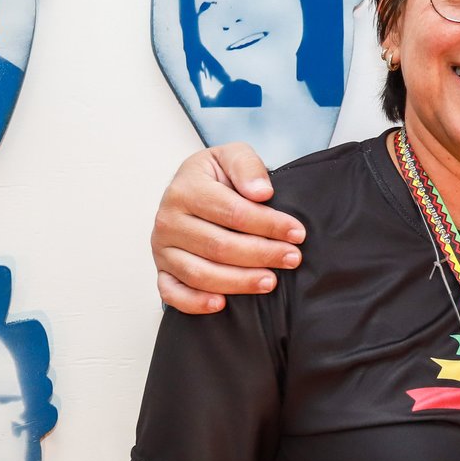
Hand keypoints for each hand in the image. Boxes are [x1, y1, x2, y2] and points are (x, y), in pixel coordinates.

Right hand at [151, 144, 304, 312]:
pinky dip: (195, 302)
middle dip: (261, 254)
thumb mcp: (233, 156)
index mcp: (185, 188)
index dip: (268, 225)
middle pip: (219, 246)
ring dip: (239, 281)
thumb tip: (261, 193)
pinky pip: (172, 293)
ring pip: (200, 273)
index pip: (232, 212)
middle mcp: (168, 220)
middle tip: (292, 259)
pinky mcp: (162, 270)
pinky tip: (222, 304)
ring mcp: (162, 248)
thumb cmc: (217, 176)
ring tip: (270, 282)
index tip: (297, 233)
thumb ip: (247, 167)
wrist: (193, 189)